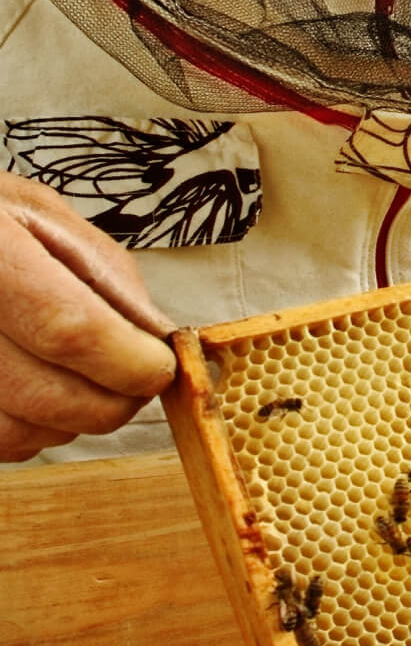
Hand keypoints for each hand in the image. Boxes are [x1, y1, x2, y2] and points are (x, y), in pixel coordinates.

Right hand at [0, 172, 175, 460]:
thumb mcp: (39, 213)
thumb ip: (103, 273)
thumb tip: (154, 337)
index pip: (67, 327)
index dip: (124, 360)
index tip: (160, 367)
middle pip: (42, 394)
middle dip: (109, 402)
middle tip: (138, 382)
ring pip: (16, 432)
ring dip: (70, 422)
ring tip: (86, 380)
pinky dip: (28, 431)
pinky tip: (37, 393)